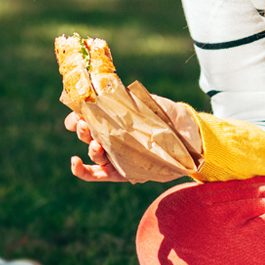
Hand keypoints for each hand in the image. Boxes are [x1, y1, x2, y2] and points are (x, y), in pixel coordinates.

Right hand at [64, 95, 200, 183]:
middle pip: (88, 134)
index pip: (89, 116)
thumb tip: (105, 90)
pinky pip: (97, 174)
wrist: (189, 135)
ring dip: (89, 148)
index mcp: (114, 119)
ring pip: (93, 154)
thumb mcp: (149, 103)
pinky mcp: (122, 171)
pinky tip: (75, 161)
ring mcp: (116, 155)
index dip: (77, 115)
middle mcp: (112, 137)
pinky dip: (82, 170)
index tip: (77, 112)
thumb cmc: (167, 116)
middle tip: (85, 124)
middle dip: (83, 129)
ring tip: (96, 144)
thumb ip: (129, 98)